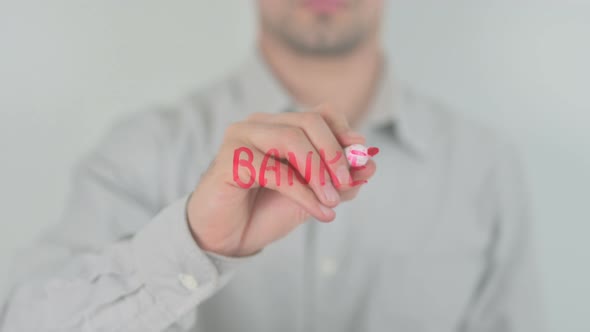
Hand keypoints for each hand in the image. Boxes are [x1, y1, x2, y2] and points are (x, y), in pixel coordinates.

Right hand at [187, 105, 376, 256]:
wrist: (226, 239)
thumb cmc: (264, 211)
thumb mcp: (311, 195)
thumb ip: (338, 181)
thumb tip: (370, 166)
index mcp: (278, 126)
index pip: (318, 113)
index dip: (342, 131)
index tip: (361, 156)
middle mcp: (258, 125)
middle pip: (307, 121)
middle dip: (334, 152)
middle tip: (348, 182)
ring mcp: (241, 138)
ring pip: (290, 139)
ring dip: (319, 172)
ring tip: (333, 201)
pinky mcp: (229, 160)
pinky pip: (274, 170)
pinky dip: (302, 192)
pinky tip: (318, 211)